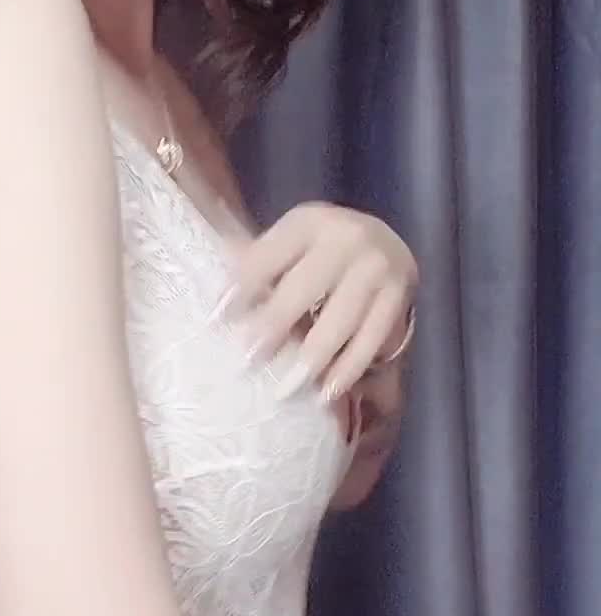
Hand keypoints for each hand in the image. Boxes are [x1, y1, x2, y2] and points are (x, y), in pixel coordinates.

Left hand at [229, 203, 417, 400]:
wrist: (385, 242)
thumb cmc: (320, 251)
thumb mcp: (290, 245)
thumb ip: (257, 266)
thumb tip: (216, 297)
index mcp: (308, 222)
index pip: (268, 256)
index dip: (241, 289)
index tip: (217, 321)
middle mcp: (346, 238)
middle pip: (304, 288)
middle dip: (274, 326)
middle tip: (249, 360)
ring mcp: (377, 267)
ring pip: (339, 320)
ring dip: (311, 358)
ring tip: (286, 389)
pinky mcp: (399, 296)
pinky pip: (371, 340)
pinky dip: (348, 369)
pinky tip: (327, 393)